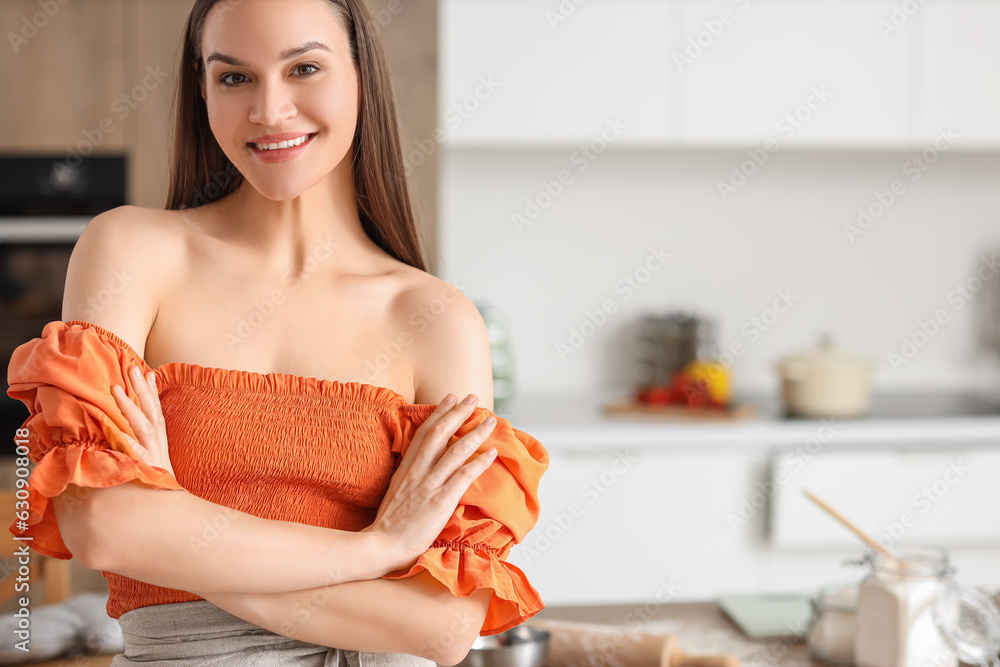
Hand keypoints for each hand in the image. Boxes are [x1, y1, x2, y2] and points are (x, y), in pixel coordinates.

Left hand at [112, 364, 175, 477]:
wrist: (171, 512)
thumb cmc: (157, 487)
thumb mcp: (155, 463)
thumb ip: (145, 445)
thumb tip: (132, 429)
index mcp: (160, 443)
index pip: (156, 412)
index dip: (152, 392)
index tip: (147, 372)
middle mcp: (158, 446)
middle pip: (151, 413)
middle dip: (143, 390)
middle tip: (133, 369)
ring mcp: (154, 457)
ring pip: (143, 427)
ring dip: (130, 407)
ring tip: (117, 390)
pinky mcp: (148, 471)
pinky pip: (137, 454)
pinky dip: (129, 443)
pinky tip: (119, 432)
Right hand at [361, 393, 497, 574]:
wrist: (381, 545)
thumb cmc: (389, 525)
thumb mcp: (396, 492)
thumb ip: (409, 478)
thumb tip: (423, 469)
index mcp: (406, 468)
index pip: (423, 433)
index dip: (439, 413)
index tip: (451, 398)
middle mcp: (417, 471)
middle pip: (440, 433)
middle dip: (458, 412)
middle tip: (473, 398)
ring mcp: (428, 485)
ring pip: (455, 451)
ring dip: (475, 433)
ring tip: (490, 420)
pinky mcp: (440, 501)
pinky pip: (464, 476)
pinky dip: (480, 462)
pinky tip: (493, 453)